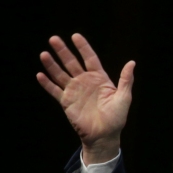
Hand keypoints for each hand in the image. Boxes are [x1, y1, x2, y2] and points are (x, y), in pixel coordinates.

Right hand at [36, 34, 133, 163]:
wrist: (104, 136)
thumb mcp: (123, 98)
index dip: (83, 47)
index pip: (90, 58)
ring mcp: (74, 91)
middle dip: (63, 51)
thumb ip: (126, 80)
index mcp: (99, 79)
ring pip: (60, 74)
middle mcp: (85, 82)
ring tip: (44, 54)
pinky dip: (47, 83)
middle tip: (54, 39)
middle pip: (72, 63)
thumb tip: (132, 62)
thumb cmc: (116, 118)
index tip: (75, 36)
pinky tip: (40, 75)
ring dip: (52, 65)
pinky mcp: (66, 102)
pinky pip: (54, 90)